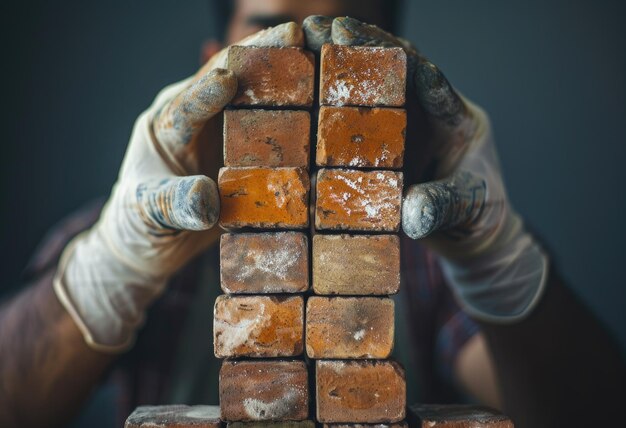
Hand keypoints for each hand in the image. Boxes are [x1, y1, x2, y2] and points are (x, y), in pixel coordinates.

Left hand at [54, 23, 305, 350]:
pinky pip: (277, 123)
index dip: (210, 89)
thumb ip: (173, 204)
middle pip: (232, 76)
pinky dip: (301, 107)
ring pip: (260, 92)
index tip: (230, 79)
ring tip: (325, 53)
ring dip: (290, 71)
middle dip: (263, 54)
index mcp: (169, 122)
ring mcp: (227, 129)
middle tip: (298, 36)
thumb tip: (206, 200)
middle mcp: (200, 115)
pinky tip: (330, 98)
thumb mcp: (147, 214)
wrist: (153, 241)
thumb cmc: (140, 224)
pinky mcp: (248, 147)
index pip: (190, 100)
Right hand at [303, 16, 546, 321]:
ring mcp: (404, 125)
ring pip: (372, 84)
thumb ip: (443, 205)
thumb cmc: (478, 217)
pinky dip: (331, 95)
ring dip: (340, 59)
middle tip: (319, 27)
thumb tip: (412, 210)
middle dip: (359, 44)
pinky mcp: (384, 143)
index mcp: (456, 120)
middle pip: (395, 69)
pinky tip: (302, 80)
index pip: (430, 81)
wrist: (470, 235)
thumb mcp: (466, 210)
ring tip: (303, 38)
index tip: (365, 40)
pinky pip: (356, 114)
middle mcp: (428, 113)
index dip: (398, 59)